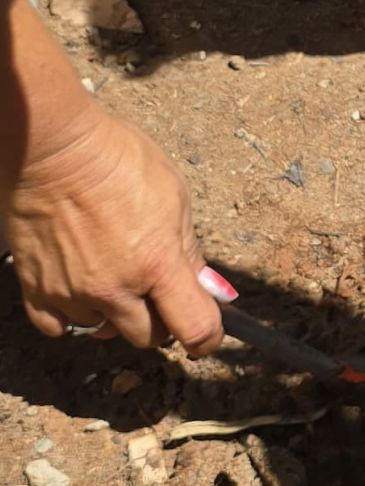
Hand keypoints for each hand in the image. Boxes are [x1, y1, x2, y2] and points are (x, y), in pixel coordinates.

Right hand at [1, 109, 223, 353]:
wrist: (54, 148)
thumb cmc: (120, 160)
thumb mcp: (174, 195)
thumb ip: (188, 250)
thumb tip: (207, 287)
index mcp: (156, 263)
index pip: (195, 328)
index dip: (207, 338)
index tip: (207, 333)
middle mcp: (114, 288)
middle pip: (148, 337)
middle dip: (161, 320)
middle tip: (158, 290)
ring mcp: (71, 294)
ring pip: (105, 330)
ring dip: (116, 313)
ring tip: (114, 272)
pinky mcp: (36, 290)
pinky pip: (59, 327)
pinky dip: (73, 316)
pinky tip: (81, 288)